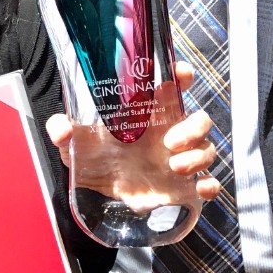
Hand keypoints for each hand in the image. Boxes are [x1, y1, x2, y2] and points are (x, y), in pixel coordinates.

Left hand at [45, 61, 220, 202]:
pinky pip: (209, 182)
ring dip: (198, 156)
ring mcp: (179, 159)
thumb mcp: (74, 145)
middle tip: (169, 141)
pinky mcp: (182, 187)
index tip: (182, 74)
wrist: (100, 199)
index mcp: (148, 114)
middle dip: (194, 126)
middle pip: (199, 118)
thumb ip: (63, 132)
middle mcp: (168, 133)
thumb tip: (62, 128)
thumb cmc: (93, 159)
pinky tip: (200, 188)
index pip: (172, 86)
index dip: (181, 75)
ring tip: (173, 167)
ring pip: (207, 148)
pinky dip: (211, 184)